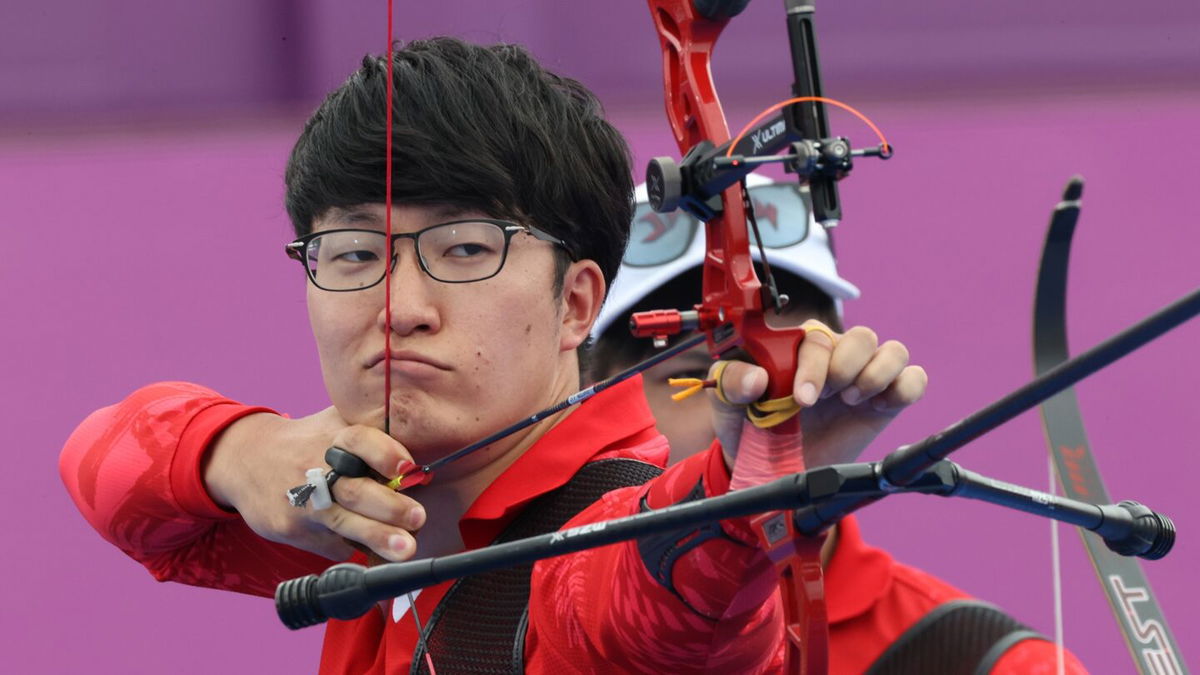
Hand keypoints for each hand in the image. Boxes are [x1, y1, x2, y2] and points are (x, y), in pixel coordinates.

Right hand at [202, 407, 425, 562]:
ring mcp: (301, 502)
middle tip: (417, 517)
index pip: (359, 440)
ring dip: (376, 537)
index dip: (384, 453)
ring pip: (343, 522)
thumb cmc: (310, 441)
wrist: (247, 459)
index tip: (406, 469)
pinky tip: (375, 553)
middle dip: (389, 507)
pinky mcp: (290, 529)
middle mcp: (315, 467)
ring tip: (405, 549)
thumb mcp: (335, 424)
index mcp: (332, 436)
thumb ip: (372, 437)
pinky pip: (329, 545)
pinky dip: (356, 549)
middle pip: (354, 489)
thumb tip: (422, 468)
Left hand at [712, 320, 927, 468]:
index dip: (814, 365)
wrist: (769, 468)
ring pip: (893, 351)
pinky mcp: (885, 401)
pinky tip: (878, 407)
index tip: (803, 399)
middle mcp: (834, 355)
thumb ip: (730, 381)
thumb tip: (755, 379)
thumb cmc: (748, 427)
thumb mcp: (726, 404)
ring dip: (877, 375)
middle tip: (829, 399)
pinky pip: (914, 379)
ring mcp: (862, 376)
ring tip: (852, 401)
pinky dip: (905, 387)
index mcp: (797, 347)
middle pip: (862, 336)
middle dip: (848, 368)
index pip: (817, 336)